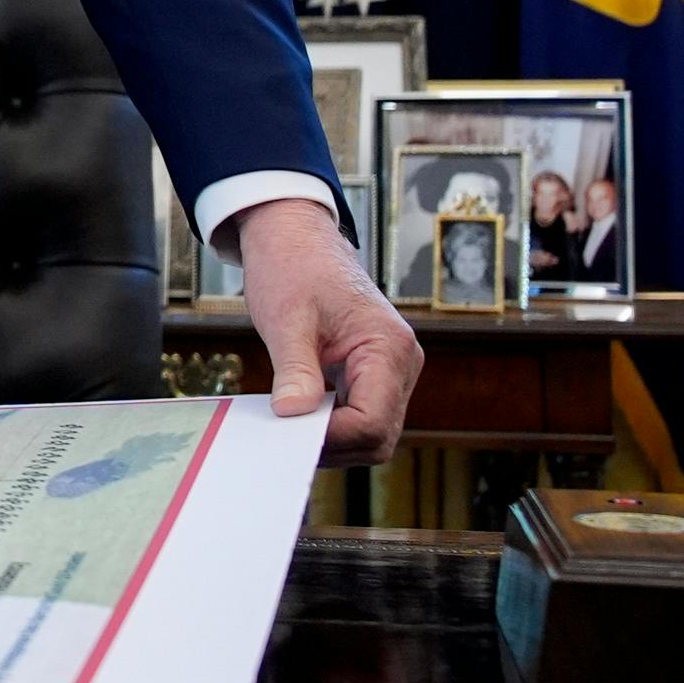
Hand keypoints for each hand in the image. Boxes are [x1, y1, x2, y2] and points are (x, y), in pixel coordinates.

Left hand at [224, 196, 418, 467]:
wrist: (297, 238)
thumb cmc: (293, 267)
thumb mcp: (286, 320)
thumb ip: (295, 370)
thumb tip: (293, 415)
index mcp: (388, 347)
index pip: (371, 423)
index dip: (331, 438)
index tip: (288, 431)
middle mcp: (402, 363)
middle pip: (378, 436)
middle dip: (332, 444)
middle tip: (282, 438)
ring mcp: (393, 370)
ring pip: (372, 432)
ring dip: (332, 438)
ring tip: (287, 425)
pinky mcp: (376, 373)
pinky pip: (361, 415)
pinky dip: (331, 424)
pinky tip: (298, 414)